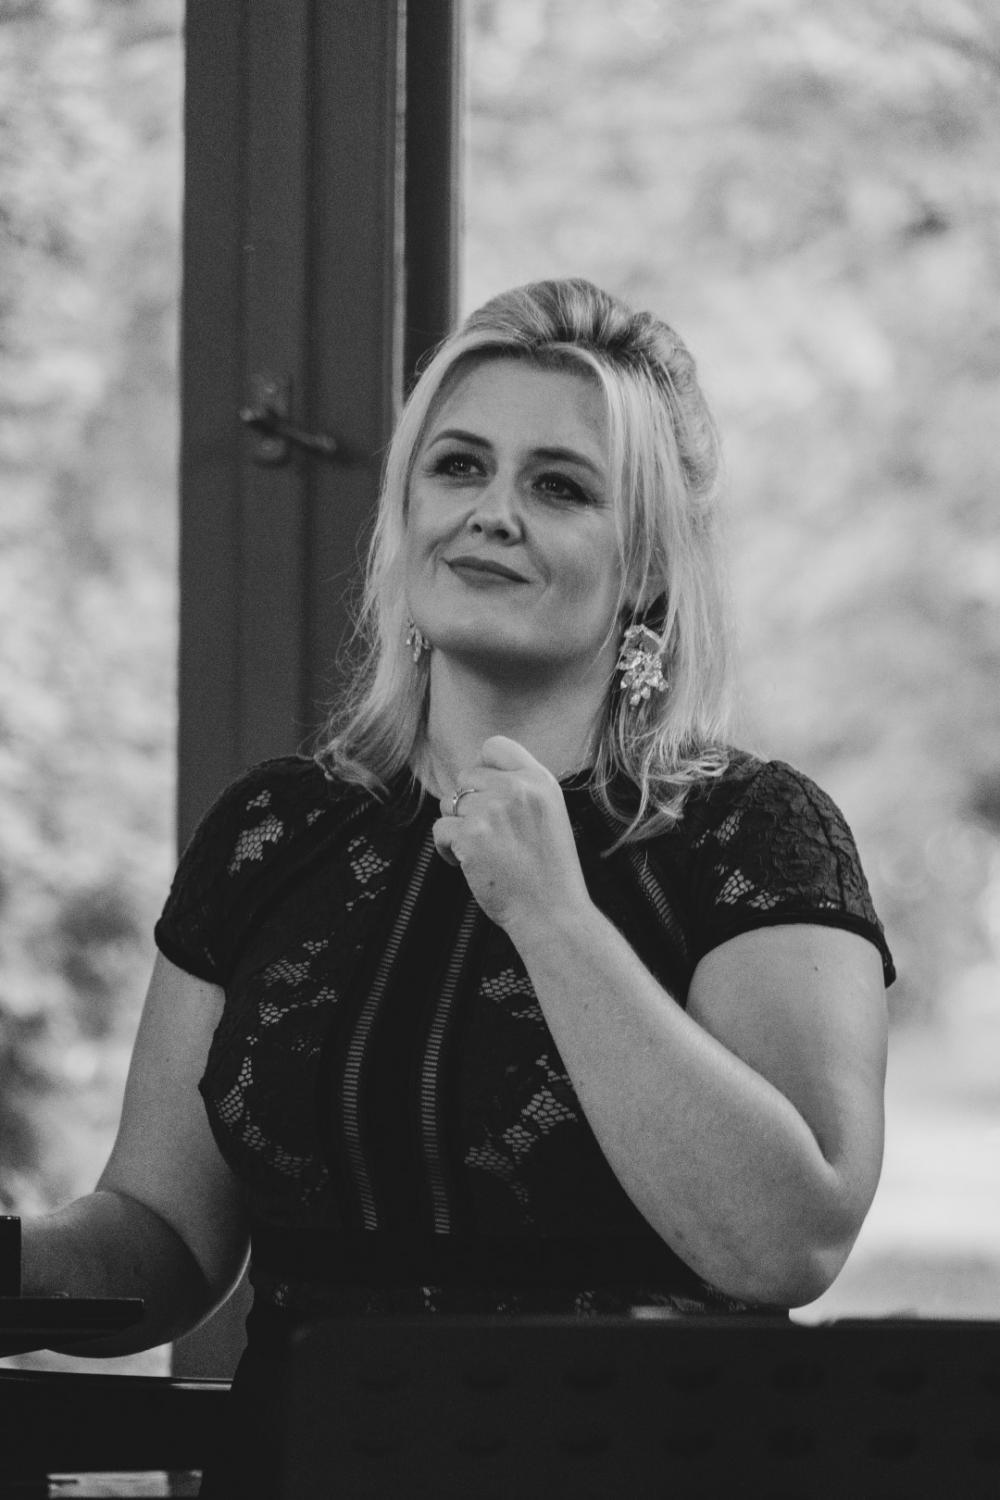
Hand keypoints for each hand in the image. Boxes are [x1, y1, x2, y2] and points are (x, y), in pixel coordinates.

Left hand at [432, 736, 591, 932]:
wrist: (552, 914)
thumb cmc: (548, 873)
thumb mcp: (548, 815)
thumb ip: (519, 790)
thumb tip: (474, 778)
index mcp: (540, 781)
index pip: (495, 746)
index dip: (483, 767)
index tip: (485, 793)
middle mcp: (517, 788)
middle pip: (467, 777)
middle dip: (468, 804)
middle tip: (488, 836)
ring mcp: (492, 810)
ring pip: (450, 803)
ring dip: (457, 828)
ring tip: (482, 853)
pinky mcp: (470, 835)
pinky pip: (440, 829)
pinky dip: (447, 850)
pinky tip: (470, 865)